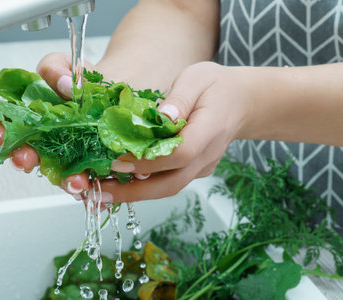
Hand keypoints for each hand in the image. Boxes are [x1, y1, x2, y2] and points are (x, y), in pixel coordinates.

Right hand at [0, 52, 95, 196]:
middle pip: (30, 158)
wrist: (117, 91)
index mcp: (32, 121)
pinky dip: (91, 189)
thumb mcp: (66, 65)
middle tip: (24, 159)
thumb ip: (55, 69)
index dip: (0, 134)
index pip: (8, 131)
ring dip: (65, 181)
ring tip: (74, 180)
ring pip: (61, 176)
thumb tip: (64, 84)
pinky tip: (95, 189)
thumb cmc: (83, 82)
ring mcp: (69, 158)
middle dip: (24, 160)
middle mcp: (46, 144)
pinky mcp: (93, 167)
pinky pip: (89, 182)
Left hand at [98, 62, 252, 201]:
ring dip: (135, 194)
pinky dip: (145, 186)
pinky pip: (169, 182)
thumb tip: (160, 117)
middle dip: (133, 192)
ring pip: (168, 188)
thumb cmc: (216, 86)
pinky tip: (121, 182)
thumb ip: (179, 98)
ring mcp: (202, 167)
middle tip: (99, 192)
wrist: (242, 102)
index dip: (147, 161)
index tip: (116, 161)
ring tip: (103, 192)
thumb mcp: (197, 78)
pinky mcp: (195, 170)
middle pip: (171, 184)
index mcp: (210, 130)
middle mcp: (206, 156)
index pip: (179, 155)